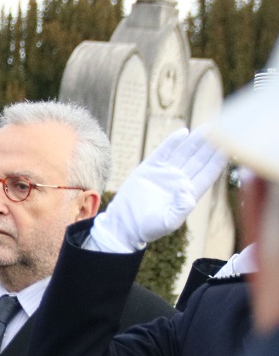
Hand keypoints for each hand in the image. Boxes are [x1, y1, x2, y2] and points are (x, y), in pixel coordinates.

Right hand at [90, 127, 227, 252]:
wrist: (124, 225)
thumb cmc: (148, 228)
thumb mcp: (168, 222)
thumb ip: (181, 208)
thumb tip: (186, 187)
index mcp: (189, 194)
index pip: (208, 173)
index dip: (218, 161)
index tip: (231, 147)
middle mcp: (179, 180)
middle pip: (199, 159)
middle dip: (211, 146)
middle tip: (224, 129)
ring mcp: (165, 173)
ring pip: (184, 152)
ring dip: (196, 140)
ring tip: (208, 127)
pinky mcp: (149, 169)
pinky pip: (163, 152)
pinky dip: (172, 142)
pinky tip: (183, 132)